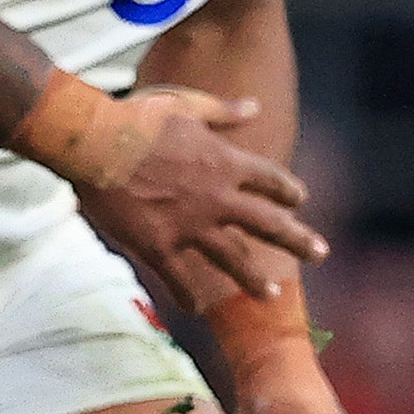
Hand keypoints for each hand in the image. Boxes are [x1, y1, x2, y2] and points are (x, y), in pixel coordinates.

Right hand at [77, 87, 327, 309]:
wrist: (93, 143)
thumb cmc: (134, 118)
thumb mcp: (186, 104)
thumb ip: (222, 111)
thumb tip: (254, 105)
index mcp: (226, 162)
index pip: (271, 180)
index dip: (287, 191)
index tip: (298, 201)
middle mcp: (217, 197)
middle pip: (269, 224)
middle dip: (297, 240)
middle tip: (320, 254)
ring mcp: (190, 225)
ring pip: (233, 259)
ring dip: (253, 279)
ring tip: (271, 296)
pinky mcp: (157, 244)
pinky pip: (178, 278)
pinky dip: (187, 295)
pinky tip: (196, 309)